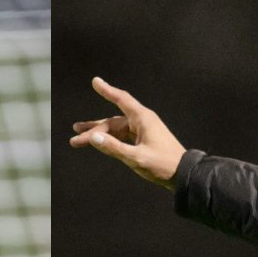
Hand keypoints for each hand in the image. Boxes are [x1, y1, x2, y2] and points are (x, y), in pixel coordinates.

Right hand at [69, 77, 185, 188]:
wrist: (182, 175)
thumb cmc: (162, 164)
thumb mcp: (136, 158)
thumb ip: (114, 148)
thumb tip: (94, 137)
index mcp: (143, 119)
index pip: (121, 99)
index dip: (107, 90)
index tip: (95, 81)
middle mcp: (142, 121)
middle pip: (112, 121)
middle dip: (93, 128)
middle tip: (74, 134)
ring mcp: (142, 131)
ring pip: (116, 130)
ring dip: (100, 135)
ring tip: (79, 140)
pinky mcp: (143, 140)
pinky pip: (122, 137)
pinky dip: (110, 140)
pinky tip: (100, 144)